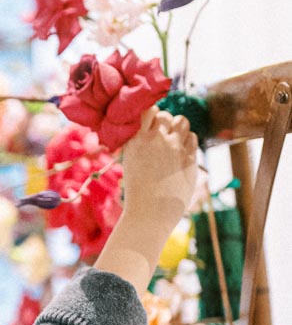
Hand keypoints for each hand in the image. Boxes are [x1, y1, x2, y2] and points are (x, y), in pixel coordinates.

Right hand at [121, 107, 199, 233]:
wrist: (149, 216)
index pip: (147, 109)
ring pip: (182, 121)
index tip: (149, 124)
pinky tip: (182, 154)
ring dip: (179, 129)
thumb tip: (153, 128)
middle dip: (165, 123)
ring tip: (174, 143)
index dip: (150, 114)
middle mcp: (155, 140)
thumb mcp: (131, 162)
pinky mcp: (189, 159)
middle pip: (166, 114)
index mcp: (136, 141)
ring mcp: (174, 148)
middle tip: (162, 137)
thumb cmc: (138, 192)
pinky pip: (193, 138)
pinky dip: (188, 142)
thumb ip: (141, 143)